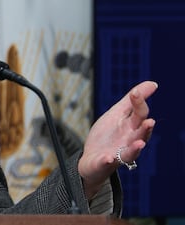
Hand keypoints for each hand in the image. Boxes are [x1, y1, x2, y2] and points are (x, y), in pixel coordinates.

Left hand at [78, 80, 156, 198]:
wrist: (93, 157)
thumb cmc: (108, 134)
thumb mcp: (117, 113)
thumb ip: (131, 100)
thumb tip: (152, 84)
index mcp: (132, 126)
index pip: (140, 113)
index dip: (138, 103)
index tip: (135, 93)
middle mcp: (130, 140)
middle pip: (140, 133)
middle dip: (145, 128)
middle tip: (149, 120)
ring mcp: (120, 153)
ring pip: (131, 152)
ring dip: (136, 148)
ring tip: (140, 143)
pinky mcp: (106, 162)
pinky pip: (108, 162)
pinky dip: (109, 160)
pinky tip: (108, 157)